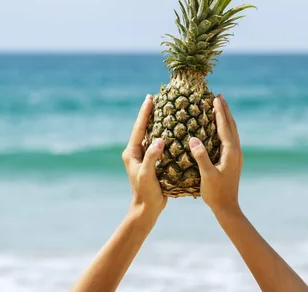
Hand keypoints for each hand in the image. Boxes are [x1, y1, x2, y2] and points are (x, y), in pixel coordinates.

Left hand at [122, 95, 166, 221]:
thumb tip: (159, 140)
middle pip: (144, 128)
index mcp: (132, 152)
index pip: (139, 128)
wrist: (147, 210)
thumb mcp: (147, 174)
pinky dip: (166, 136)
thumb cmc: (146, 193)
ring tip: (168, 110)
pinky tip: (176, 131)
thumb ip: (152, 157)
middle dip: (151, 114)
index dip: (145, 112)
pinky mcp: (152, 163)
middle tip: (158, 98)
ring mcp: (144, 157)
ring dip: (159, 123)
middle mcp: (136, 152)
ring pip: (151, 136)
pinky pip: (158, 145)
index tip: (150, 97)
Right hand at [189, 94, 242, 214]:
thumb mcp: (207, 175)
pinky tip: (219, 129)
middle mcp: (235, 151)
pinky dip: (225, 128)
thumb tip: (194, 139)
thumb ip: (201, 157)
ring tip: (220, 107)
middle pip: (231, 126)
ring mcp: (235, 156)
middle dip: (225, 111)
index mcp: (230, 152)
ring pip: (232, 131)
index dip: (220, 112)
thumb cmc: (215, 193)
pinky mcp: (232, 160)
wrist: (227, 208)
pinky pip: (230, 138)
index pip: (224, 127)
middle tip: (219, 97)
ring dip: (226, 118)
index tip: (216, 99)